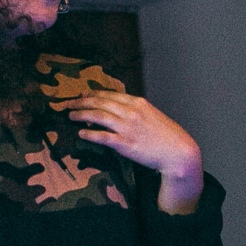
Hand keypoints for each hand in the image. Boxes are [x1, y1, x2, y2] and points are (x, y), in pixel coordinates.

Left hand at [51, 92, 203, 212]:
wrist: (178, 152)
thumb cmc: (167, 135)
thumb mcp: (152, 115)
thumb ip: (135, 111)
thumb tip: (119, 110)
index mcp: (137, 103)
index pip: (109, 94)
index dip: (92, 93)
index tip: (81, 94)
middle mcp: (131, 112)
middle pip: (100, 103)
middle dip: (81, 102)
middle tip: (68, 103)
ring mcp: (128, 128)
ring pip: (98, 116)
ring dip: (81, 114)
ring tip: (70, 115)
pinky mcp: (126, 144)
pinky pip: (103, 137)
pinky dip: (90, 134)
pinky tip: (81, 134)